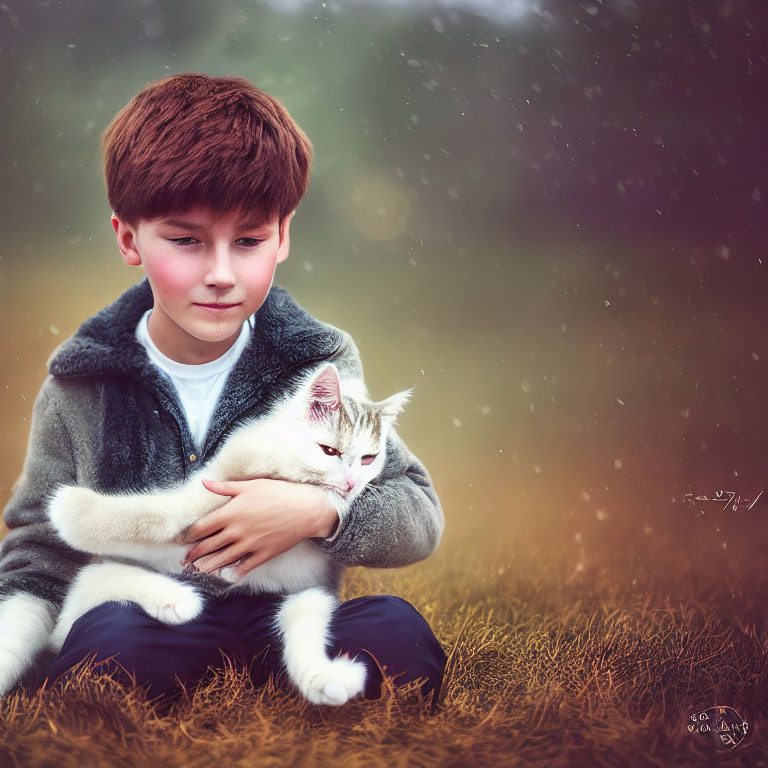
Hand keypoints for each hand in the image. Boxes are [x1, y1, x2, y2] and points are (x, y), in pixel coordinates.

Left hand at [182, 478, 338, 577]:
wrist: (307, 509)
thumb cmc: (280, 492)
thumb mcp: (251, 484)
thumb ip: (225, 487)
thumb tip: (204, 482)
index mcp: (232, 512)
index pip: (202, 527)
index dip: (189, 534)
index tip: (183, 538)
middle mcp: (237, 531)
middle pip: (207, 546)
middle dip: (193, 553)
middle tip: (184, 559)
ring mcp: (249, 545)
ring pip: (221, 559)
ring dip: (205, 566)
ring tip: (196, 570)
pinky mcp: (262, 554)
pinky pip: (243, 567)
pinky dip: (231, 573)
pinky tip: (224, 575)